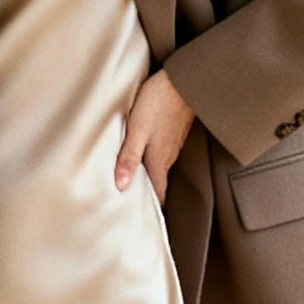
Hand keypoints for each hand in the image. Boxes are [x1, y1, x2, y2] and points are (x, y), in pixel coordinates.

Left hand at [115, 68, 195, 204]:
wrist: (183, 81)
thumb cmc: (158, 103)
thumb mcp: (137, 131)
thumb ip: (128, 158)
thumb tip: (120, 186)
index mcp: (159, 160)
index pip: (158, 194)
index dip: (152, 209)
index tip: (144, 223)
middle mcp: (168, 156)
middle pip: (159, 183)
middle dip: (149, 197)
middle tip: (136, 210)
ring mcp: (173, 144)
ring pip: (161, 168)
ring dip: (150, 178)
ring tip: (136, 186)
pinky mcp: (173, 132)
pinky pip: (163, 153)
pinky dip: (154, 161)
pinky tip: (144, 157)